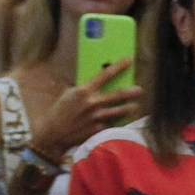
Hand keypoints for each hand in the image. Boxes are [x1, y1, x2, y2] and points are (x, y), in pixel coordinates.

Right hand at [28, 58, 142, 161]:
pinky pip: (112, 124)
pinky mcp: (98, 130)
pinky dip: (118, 122)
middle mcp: (93, 103)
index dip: (119, 66)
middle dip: (131, 92)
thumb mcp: (70, 94)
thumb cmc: (60, 111)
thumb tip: (98, 83)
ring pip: (119, 111)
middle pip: (118, 95)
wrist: (53, 133)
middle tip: (140, 90)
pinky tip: (123, 121)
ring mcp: (97, 118)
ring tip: (135, 106)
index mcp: (84, 91)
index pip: (105, 75)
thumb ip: (85, 89)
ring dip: (129, 108)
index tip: (129, 60)